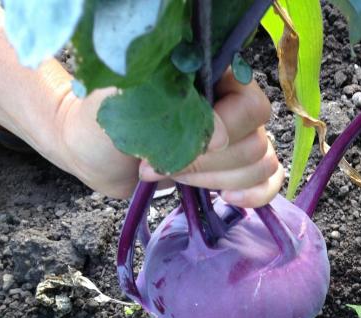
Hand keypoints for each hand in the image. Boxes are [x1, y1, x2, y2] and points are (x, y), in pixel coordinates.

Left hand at [58, 69, 282, 207]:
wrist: (92, 149)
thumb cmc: (103, 119)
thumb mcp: (124, 100)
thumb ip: (166, 101)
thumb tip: (216, 136)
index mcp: (214, 76)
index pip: (249, 105)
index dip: (225, 129)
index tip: (184, 142)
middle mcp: (233, 104)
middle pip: (255, 141)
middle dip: (208, 162)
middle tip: (161, 163)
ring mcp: (237, 137)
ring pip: (261, 164)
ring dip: (217, 179)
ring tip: (174, 176)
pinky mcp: (233, 168)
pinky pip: (268, 182)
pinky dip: (254, 194)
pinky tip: (226, 198)